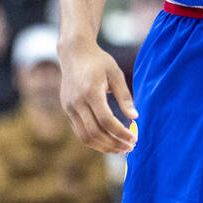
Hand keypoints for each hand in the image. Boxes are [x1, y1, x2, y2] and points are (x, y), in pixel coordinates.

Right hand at [58, 39, 137, 153]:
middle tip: (130, 148)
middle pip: (95, 133)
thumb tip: (135, 117)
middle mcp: (77, 102)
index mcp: (91, 92)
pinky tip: (107, 141)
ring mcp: (69, 107)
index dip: (121, 133)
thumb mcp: (116, 74)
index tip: (134, 139)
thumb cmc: (99, 61)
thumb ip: (125, 96)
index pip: (106, 121)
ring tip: (120, 149)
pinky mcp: (67, 109)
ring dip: (103, 146)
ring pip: (84, 136)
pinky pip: (79, 131)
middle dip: (113, 144)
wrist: (74, 53)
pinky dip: (93, 140)